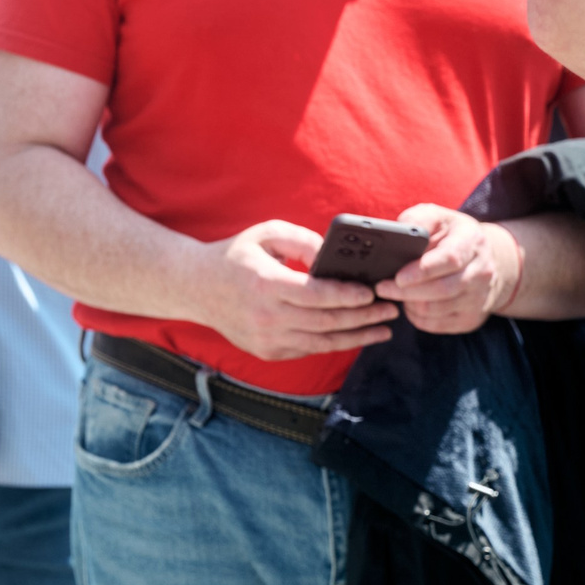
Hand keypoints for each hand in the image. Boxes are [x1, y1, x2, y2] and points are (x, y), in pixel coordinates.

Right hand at [180, 220, 398, 361]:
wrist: (195, 288)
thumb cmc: (235, 256)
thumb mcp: (265, 234)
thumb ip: (302, 239)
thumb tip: (333, 257)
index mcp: (264, 283)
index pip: (316, 295)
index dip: (348, 296)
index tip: (373, 292)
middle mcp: (265, 316)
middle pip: (326, 322)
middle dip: (364, 317)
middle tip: (390, 310)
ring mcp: (265, 338)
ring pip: (322, 343)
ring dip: (357, 337)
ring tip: (383, 329)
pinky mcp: (266, 351)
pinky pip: (308, 349)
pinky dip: (334, 343)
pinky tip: (354, 334)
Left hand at [373, 204, 520, 334]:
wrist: (483, 259)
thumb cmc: (449, 235)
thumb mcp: (436, 217)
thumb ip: (418, 220)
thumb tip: (398, 232)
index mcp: (471, 241)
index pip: (450, 258)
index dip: (422, 271)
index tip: (398, 276)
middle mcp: (481, 270)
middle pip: (442, 289)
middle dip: (406, 291)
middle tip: (382, 287)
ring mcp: (480, 297)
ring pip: (437, 309)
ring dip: (410, 304)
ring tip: (394, 293)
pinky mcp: (471, 318)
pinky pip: (437, 324)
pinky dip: (417, 317)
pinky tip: (410, 304)